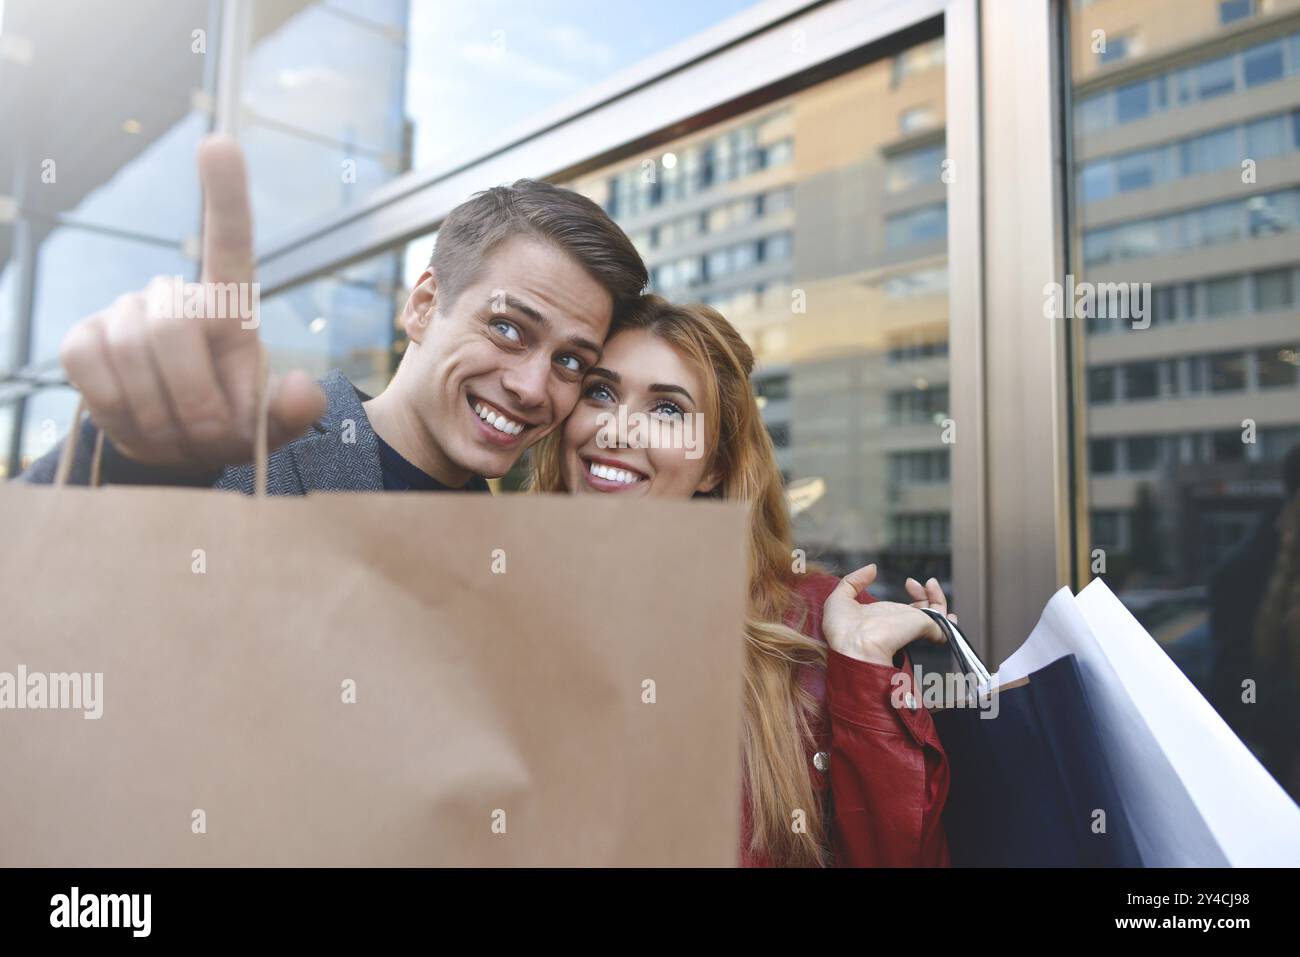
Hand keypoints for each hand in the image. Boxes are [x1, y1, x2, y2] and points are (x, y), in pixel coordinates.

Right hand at [58, 135, 325, 470]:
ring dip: (160, 412)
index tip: (220, 143)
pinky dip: (116, 407)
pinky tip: (134, 418)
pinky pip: (90, 366)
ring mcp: (125, 312)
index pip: (231, 242)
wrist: (175, 449)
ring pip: (134, 351)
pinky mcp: (83, 337)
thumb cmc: (231, 425)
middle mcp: (176, 297)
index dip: (226, 195)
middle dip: (195, 397)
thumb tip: (304, 390)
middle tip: (209, 434)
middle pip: (174, 328)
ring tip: (177, 433)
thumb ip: (296, 413)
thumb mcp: (272, 427)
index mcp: (232, 308)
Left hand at [822, 563, 947, 666]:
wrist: (853, 645)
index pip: (908, 609)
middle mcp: (902, 623)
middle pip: (925, 610)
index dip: (916, 595)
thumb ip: (854, 580)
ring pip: (937, 614)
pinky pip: (944, 626)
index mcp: (886, 618)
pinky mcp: (923, 628)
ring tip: (930, 583)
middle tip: (914, 583)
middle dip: (926, 593)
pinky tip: (941, 603)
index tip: (909, 582)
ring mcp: (913, 626)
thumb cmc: (842, 628)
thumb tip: (872, 568)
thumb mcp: (841, 597)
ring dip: (938, 597)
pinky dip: (947, 617)